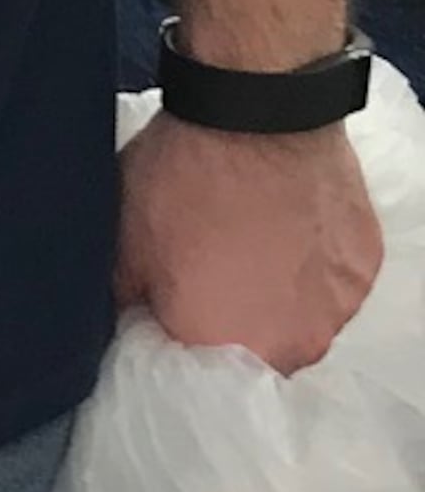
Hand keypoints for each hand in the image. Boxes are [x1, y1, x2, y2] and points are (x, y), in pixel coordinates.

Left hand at [115, 108, 382, 369]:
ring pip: (301, 321)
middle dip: (234, 328)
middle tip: (212, 279)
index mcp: (226, 349)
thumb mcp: (125, 246)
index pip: (200, 381)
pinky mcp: (365, 265)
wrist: (257, 110)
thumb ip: (133, 304)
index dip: (184, 347)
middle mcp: (292, 342)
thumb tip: (136, 321)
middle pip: (258, 357)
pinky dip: (312, 264)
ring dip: (278, 298)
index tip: (172, 318)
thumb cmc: (185, 178)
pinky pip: (333, 282)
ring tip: (252, 248)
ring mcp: (338, 306)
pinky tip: (287, 228)